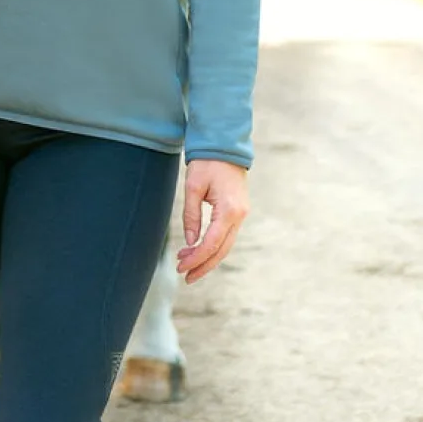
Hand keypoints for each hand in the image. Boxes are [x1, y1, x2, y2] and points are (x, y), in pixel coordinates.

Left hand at [176, 158, 248, 283]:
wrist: (224, 145)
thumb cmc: (207, 162)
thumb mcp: (192, 187)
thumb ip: (191, 216)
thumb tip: (190, 243)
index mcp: (229, 210)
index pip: (212, 243)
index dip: (196, 259)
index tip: (181, 267)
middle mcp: (239, 216)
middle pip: (222, 250)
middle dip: (203, 265)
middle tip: (185, 276)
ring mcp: (241, 214)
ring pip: (225, 245)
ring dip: (208, 257)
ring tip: (187, 264)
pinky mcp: (238, 211)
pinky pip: (226, 235)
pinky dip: (213, 245)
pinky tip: (198, 249)